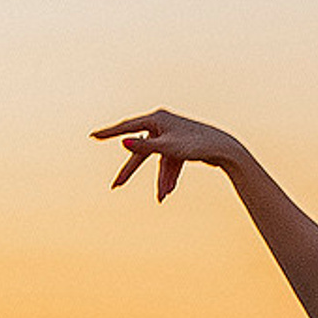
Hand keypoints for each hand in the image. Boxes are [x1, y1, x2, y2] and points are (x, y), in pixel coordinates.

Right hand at [91, 108, 248, 201]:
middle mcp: (162, 125)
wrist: (224, 149)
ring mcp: (171, 136)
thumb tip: (124, 142)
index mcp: (156, 120)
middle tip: (116, 186)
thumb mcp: (168, 149)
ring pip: (158, 162)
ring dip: (160, 180)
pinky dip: (169, 177)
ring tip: (163, 197)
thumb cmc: (197, 145)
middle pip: (140, 151)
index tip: (93, 136)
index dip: (109, 133)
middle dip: (132, 172)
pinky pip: (169, 164)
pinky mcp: (180, 146)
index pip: (127, 128)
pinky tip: (169, 192)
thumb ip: (145, 147)